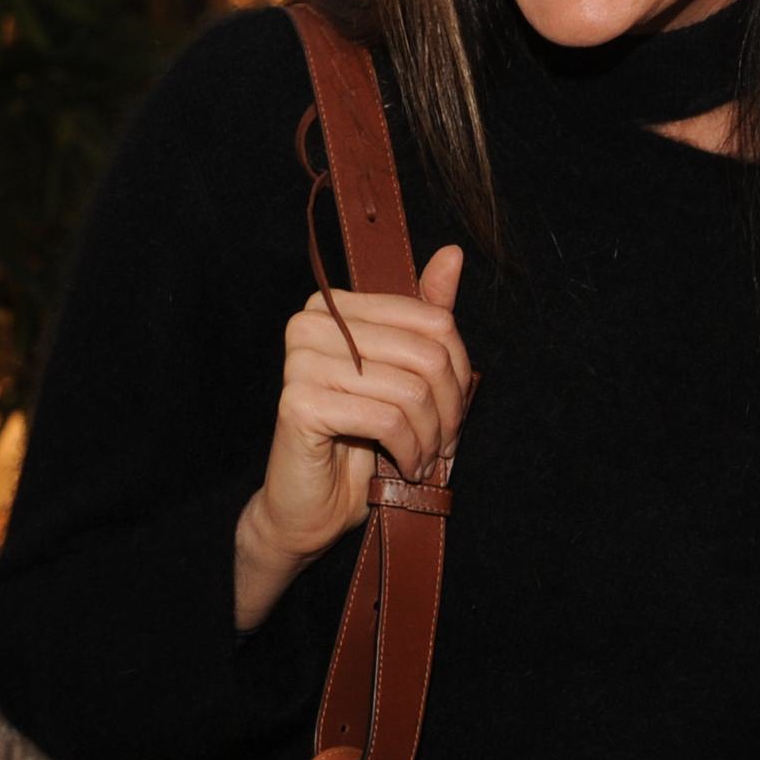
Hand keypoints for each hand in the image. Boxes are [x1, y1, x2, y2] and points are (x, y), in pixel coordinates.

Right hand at [237, 246, 470, 627]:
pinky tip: (405, 466)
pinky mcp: (300, 403)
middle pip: (426, 354)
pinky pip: (386, 418)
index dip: (458, 372)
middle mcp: (310, 323)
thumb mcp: (404, 376)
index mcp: (335, 305)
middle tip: (446, 443)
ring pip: (410, 390)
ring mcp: (300, 360)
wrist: (312, 505)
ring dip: (431, 436)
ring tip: (425, 458)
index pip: (432, 320)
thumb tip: (452, 254)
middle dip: (449, 409)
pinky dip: (409, 450)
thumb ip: (424, 318)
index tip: (455, 409)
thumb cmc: (359, 441)